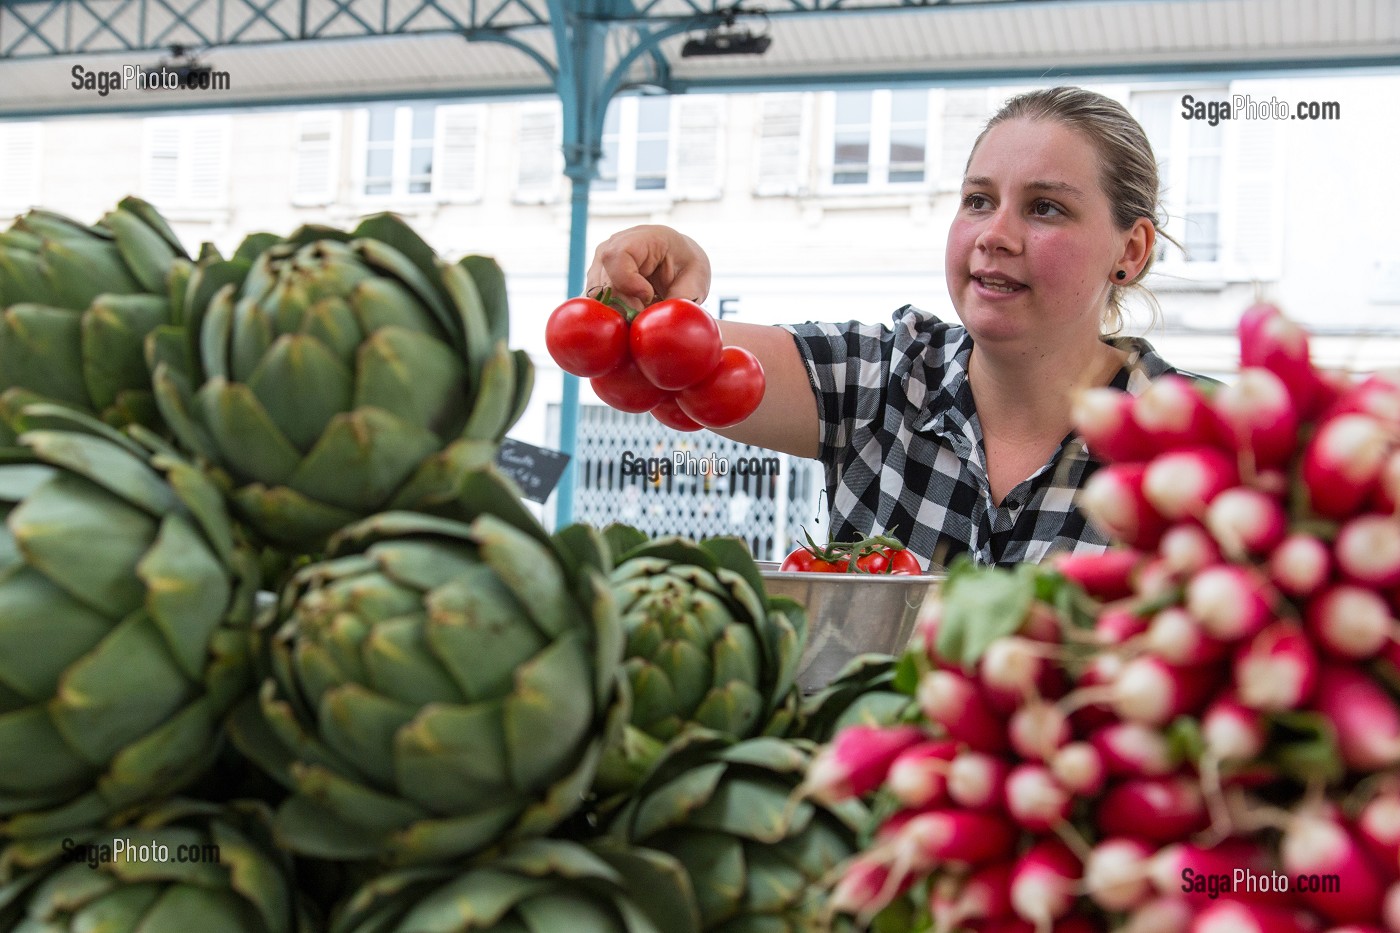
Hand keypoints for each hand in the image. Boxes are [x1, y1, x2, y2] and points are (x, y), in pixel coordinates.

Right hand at [586, 225, 711, 310]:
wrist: (678, 263)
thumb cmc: (688, 267)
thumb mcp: (695, 280)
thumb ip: (678, 298)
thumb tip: (656, 320)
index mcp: (641, 237)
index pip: (617, 256)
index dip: (629, 282)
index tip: (650, 297)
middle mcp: (613, 246)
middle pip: (604, 282)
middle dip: (625, 307)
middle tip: (646, 317)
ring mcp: (601, 263)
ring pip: (597, 297)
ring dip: (618, 313)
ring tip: (641, 315)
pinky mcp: (596, 281)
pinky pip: (596, 304)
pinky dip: (613, 315)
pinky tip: (631, 315)